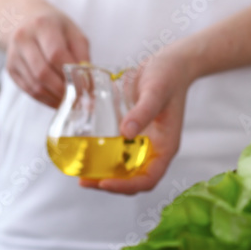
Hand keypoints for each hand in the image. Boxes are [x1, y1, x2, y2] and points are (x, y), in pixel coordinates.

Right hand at [5, 0, 90, 107]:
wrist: (24, 20)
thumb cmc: (54, 27)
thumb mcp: (73, 32)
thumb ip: (82, 55)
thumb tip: (88, 83)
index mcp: (42, 26)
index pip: (56, 55)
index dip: (70, 74)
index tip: (84, 87)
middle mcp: (23, 39)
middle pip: (43, 72)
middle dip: (62, 89)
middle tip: (77, 98)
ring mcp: (14, 55)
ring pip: (34, 85)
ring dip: (54, 98)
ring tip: (69, 102)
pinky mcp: (11, 69)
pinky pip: (28, 90)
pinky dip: (44, 99)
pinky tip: (56, 100)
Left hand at [80, 45, 197, 194]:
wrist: (168, 63)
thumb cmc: (168, 76)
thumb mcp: (155, 91)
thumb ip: (143, 111)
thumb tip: (126, 133)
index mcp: (165, 147)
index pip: (148, 178)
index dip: (127, 186)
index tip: (104, 183)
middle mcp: (153, 150)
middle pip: (132, 179)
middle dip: (109, 184)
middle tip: (84, 181)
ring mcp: (141, 144)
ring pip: (123, 169)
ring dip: (103, 174)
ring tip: (81, 174)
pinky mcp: (130, 134)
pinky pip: (116, 152)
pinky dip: (102, 158)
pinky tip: (86, 155)